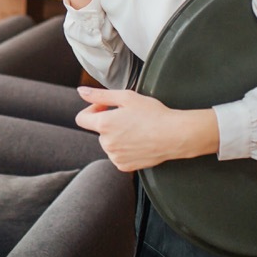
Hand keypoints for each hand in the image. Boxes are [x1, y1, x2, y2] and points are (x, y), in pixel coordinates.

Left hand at [75, 87, 218, 170]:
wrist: (174, 135)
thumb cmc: (153, 114)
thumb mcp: (126, 97)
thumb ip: (100, 94)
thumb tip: (81, 91)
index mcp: (104, 124)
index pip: (81, 118)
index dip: (92, 109)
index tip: (105, 107)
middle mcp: (106, 143)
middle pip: (98, 131)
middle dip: (109, 122)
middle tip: (129, 117)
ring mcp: (115, 156)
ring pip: (109, 143)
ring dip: (117, 136)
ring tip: (137, 129)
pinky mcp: (124, 166)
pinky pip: (118, 155)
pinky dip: (125, 148)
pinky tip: (139, 141)